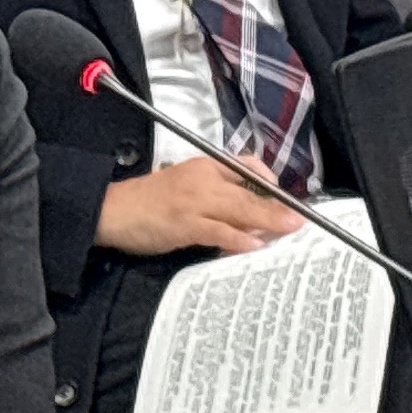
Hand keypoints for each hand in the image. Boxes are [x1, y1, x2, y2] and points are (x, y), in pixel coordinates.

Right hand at [93, 157, 302, 256]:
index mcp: (204, 166)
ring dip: (267, 221)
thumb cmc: (148, 202)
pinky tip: (253, 246)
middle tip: (299, 220)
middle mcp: (203, 179)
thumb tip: (246, 217)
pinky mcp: (185, 223)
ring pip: (240, 209)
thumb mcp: (184, 187)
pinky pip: (218, 231)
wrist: (112, 210)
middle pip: (249, 191)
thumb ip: (213, 196)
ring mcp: (194, 201)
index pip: (245, 165)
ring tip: (288, 231)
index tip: (282, 198)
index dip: (268, 181)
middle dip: (277, 207)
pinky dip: (238, 239)